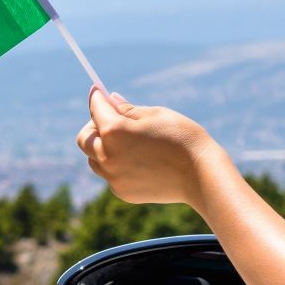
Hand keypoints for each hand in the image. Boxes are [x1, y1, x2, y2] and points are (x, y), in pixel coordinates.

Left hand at [74, 89, 220, 206]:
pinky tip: (141, 162)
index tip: (98, 92)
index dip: (97, 98)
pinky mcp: (123, 192)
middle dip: (94, 127)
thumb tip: (110, 101)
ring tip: (129, 143)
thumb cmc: (180, 137)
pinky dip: (117, 166)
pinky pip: (111, 176)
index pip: (95, 109)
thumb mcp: (154, 114)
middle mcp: (107, 156)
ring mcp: (114, 177)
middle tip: (112, 120)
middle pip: (84, 139)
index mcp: (113, 131)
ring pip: (95, 160)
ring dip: (103, 149)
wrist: (200, 174)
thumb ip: (127, 109)